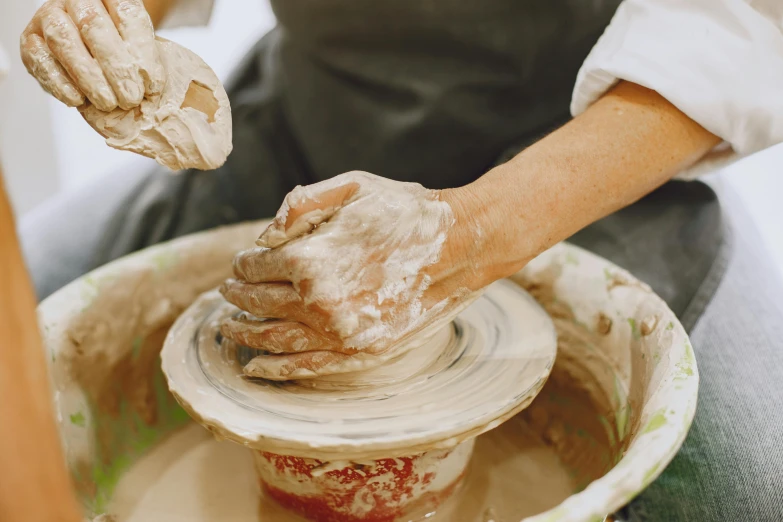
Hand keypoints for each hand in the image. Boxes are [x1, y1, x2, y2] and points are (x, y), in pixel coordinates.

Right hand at [20, 0, 163, 111]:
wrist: (92, 53)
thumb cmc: (123, 51)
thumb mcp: (142, 50)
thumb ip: (146, 60)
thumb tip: (152, 86)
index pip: (127, 13)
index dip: (142, 50)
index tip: (154, 85)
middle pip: (93, 24)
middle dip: (116, 67)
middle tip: (131, 98)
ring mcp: (49, 16)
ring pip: (64, 40)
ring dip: (89, 76)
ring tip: (108, 103)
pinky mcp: (30, 40)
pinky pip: (39, 58)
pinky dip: (59, 82)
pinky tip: (78, 100)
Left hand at [220, 172, 483, 379]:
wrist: (461, 246)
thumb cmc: (406, 211)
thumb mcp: (352, 186)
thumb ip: (300, 204)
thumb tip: (263, 237)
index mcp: (312, 258)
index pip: (256, 267)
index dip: (243, 263)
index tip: (244, 262)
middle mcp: (320, 302)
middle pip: (258, 304)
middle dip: (237, 297)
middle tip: (227, 293)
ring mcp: (341, 333)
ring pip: (275, 341)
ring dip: (245, 335)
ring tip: (230, 328)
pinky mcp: (362, 352)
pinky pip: (307, 367)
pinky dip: (276, 370)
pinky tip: (255, 368)